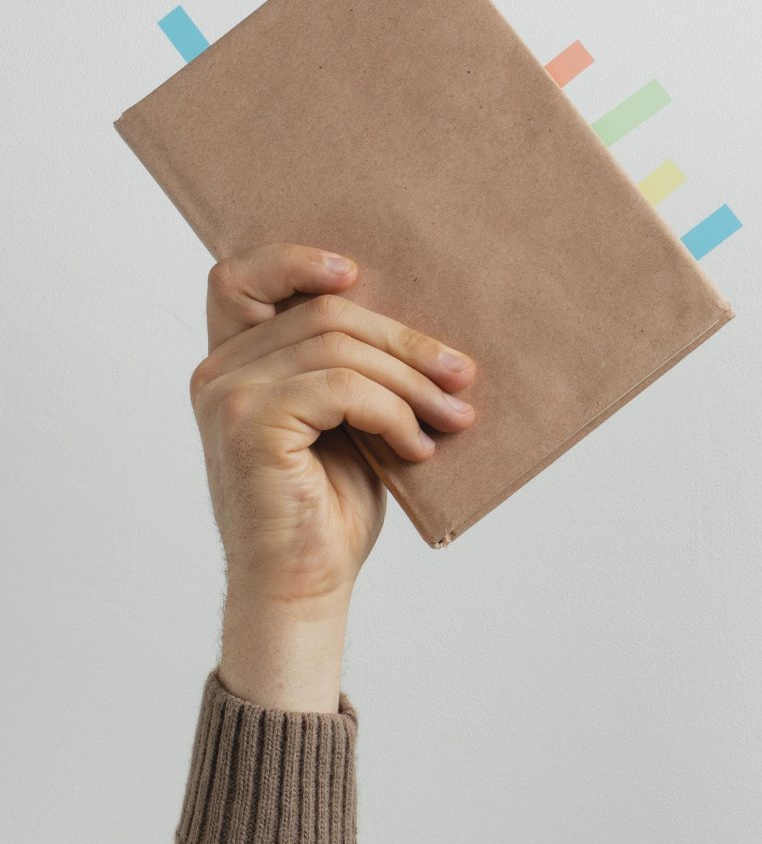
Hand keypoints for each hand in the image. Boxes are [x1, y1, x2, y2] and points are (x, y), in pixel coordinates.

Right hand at [190, 244, 478, 706]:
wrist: (304, 582)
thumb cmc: (329, 503)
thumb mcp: (347, 419)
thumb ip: (352, 366)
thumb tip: (426, 319)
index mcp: (234, 362)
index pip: (238, 279)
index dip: (295, 260)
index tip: (357, 274)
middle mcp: (217, 372)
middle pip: (323, 313)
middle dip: (406, 343)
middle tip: (462, 377)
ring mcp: (228, 397)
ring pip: (340, 348)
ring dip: (412, 382)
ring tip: (452, 418)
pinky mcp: (249, 425)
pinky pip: (342, 388)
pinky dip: (393, 413)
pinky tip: (416, 448)